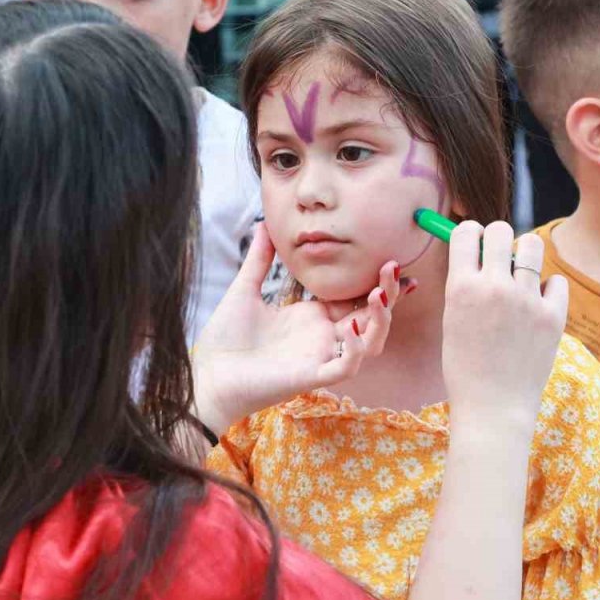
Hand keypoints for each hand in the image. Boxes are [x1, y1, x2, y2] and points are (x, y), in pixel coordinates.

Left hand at [192, 223, 401, 433]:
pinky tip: (353, 327)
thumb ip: (260, 259)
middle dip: (387, 293)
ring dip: (381, 320)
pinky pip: (346, 366)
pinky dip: (357, 349)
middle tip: (392, 266)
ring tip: (379, 294)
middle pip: (371, 316)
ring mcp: (320, 357)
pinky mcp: (312, 376)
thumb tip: (265, 222)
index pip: (356, 297)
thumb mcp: (245, 290)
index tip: (392, 258)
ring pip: (370, 343)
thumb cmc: (226, 338)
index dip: (377, 281)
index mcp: (312, 317)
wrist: (208, 373)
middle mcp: (323, 337)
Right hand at [441, 221, 567, 428]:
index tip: (474, 246)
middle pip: (500, 230)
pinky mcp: (554, 316)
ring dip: (524, 255)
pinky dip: (547, 288)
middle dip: (496, 239)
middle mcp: (495, 286)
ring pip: (532, 246)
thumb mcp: (452, 318)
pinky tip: (536, 305)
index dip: (470, 234)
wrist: (493, 407)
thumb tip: (478, 251)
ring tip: (520, 277)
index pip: (468, 231)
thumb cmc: (465, 366)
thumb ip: (464, 283)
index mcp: (462, 286)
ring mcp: (527, 300)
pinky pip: (556, 281)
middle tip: (497, 259)